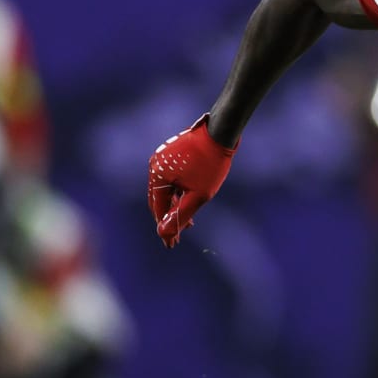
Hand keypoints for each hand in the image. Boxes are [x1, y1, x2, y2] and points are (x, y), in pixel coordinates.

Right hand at [147, 115, 236, 247]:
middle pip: (159, 200)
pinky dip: (179, 192)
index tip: (171, 245)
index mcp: (157, 175)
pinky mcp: (172, 154)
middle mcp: (155, 165)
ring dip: (175, 206)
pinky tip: (189, 201)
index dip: (165, 228)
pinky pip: (172, 179)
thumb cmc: (211, 164)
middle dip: (168, 219)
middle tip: (176, 239)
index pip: (158, 208)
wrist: (221, 132)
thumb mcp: (199, 195)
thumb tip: (164, 233)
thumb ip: (181, 214)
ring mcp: (163, 158)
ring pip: (166, 189)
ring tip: (188, 224)